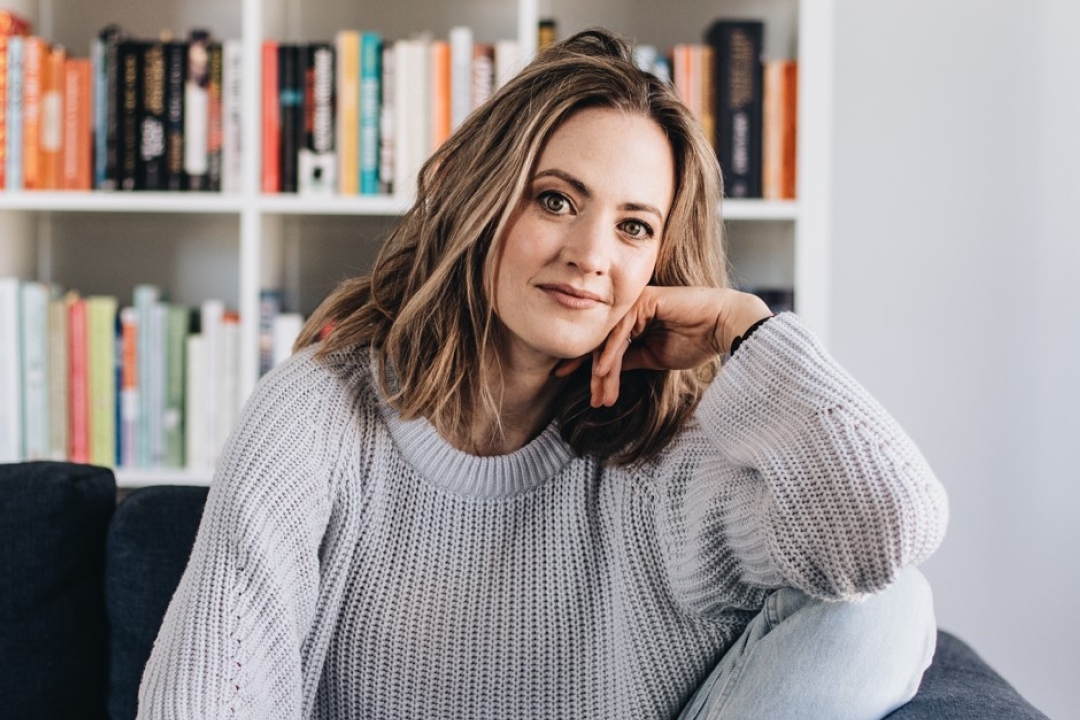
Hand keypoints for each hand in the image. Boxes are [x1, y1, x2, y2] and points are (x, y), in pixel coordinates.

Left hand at [554, 286, 772, 406]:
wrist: (725, 327)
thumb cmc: (697, 340)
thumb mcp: (654, 358)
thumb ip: (629, 359)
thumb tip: (604, 372)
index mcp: (633, 320)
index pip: (605, 344)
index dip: (590, 367)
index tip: (580, 388)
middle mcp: (630, 309)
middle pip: (601, 341)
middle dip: (592, 372)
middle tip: (585, 395)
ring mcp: (635, 302)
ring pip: (608, 338)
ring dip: (602, 370)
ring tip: (600, 393)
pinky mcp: (642, 300)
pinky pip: (620, 330)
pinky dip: (610, 353)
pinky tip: (603, 371)